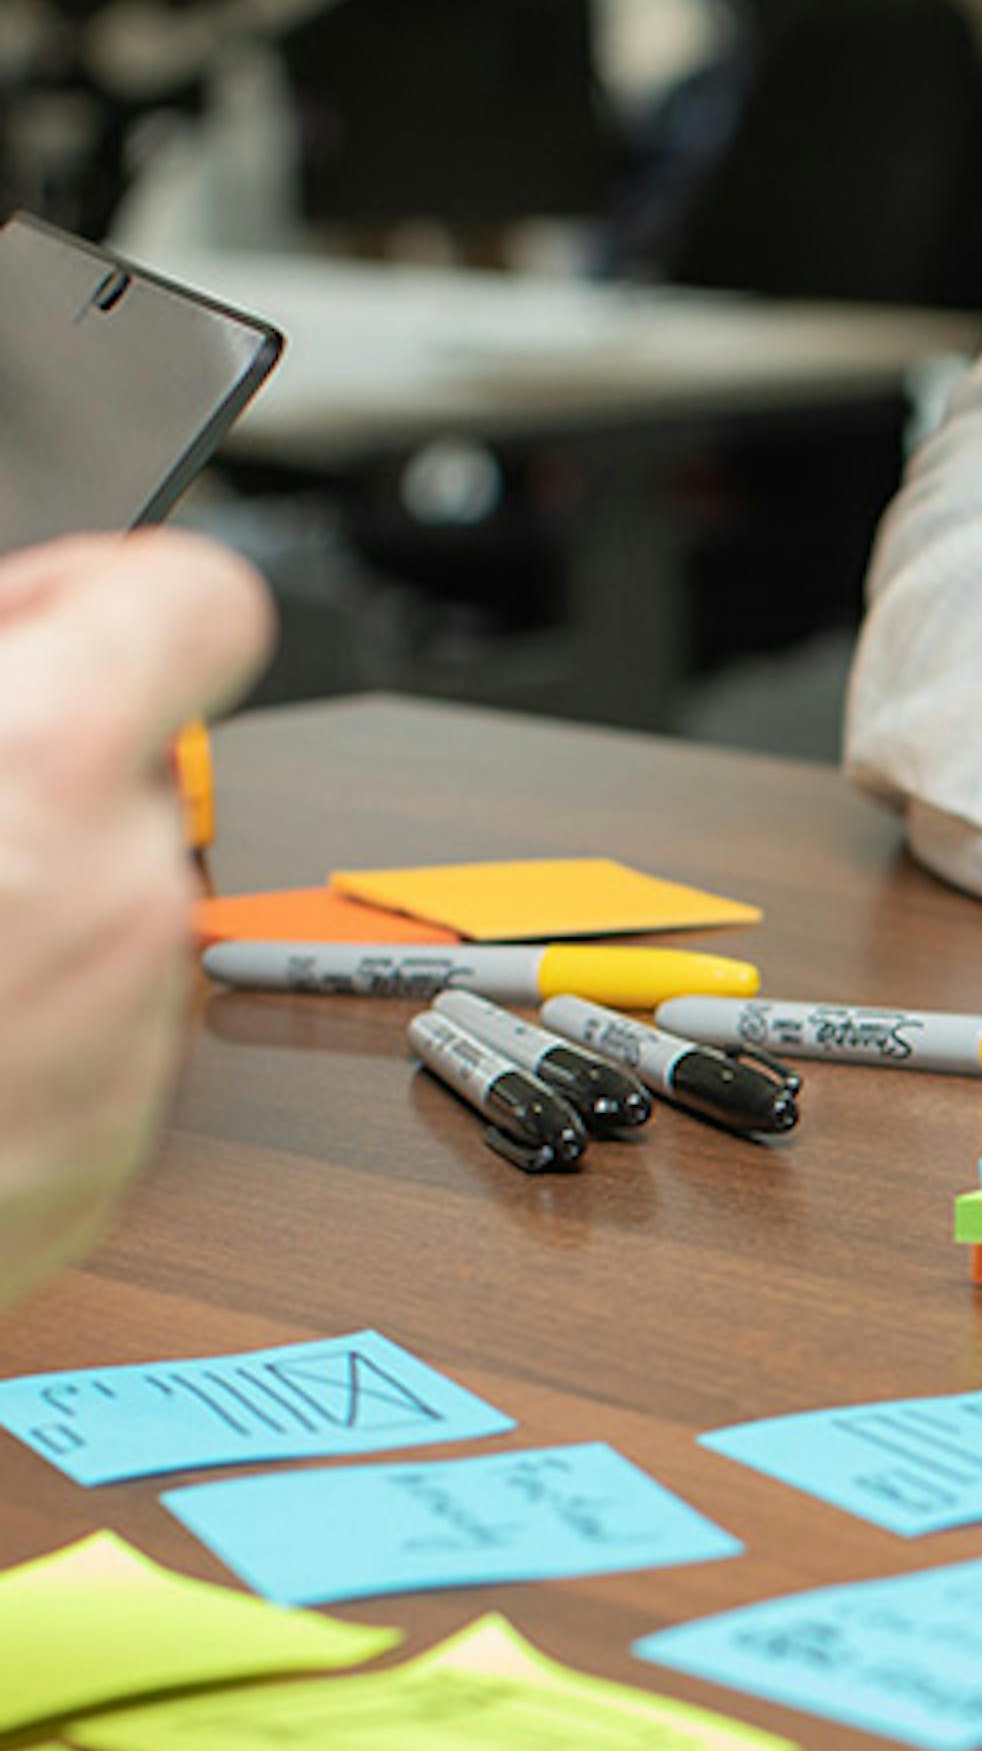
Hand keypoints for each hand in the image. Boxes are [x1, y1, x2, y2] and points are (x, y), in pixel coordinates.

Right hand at [0, 533, 272, 1307]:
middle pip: (127, 767)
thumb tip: (17, 632)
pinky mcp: (105, 1153)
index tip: (28, 626)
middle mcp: (116, 896)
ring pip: (102, 904)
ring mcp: (123, 1036)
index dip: (105, 598)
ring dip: (9, 894)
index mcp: (37, 764)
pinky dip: (5, 1018)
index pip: (194, 607)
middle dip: (24, 766)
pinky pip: (81, 1034)